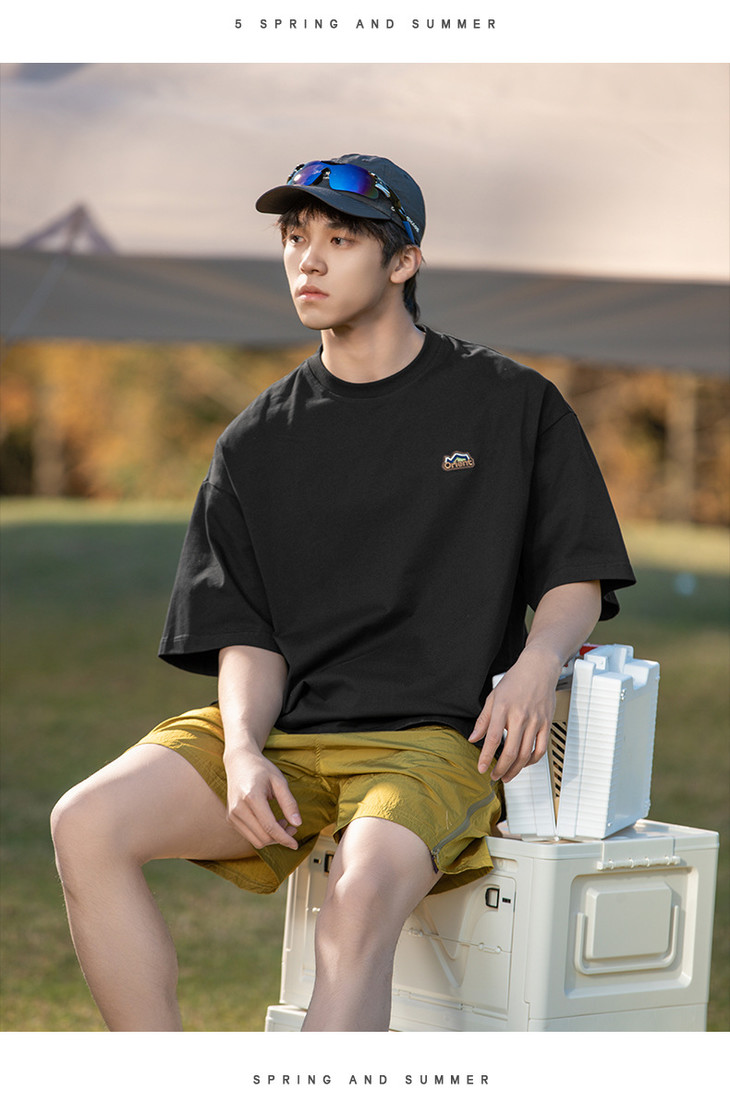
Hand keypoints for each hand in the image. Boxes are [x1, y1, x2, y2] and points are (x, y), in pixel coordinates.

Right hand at [224, 748, 301, 850]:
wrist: (239, 762)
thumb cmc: (261, 769)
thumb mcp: (279, 781)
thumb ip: (289, 803)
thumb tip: (298, 823)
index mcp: (251, 797)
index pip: (270, 827)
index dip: (285, 839)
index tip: (296, 845)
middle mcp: (238, 808)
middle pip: (263, 837)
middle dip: (280, 838)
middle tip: (293, 827)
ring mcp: (232, 815)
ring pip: (256, 841)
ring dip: (272, 838)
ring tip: (282, 823)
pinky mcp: (230, 819)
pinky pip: (249, 836)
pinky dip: (262, 834)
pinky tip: (271, 822)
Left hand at [468, 647, 560, 782]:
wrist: (539, 668)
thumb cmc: (515, 681)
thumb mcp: (493, 697)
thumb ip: (483, 720)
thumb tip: (473, 738)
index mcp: (503, 708)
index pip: (494, 738)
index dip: (486, 756)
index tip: (481, 768)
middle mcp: (520, 716)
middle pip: (511, 751)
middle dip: (501, 768)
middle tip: (494, 776)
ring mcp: (536, 721)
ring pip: (526, 754)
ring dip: (516, 769)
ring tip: (507, 775)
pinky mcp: (547, 723)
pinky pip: (541, 748)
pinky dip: (532, 760)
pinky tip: (524, 764)